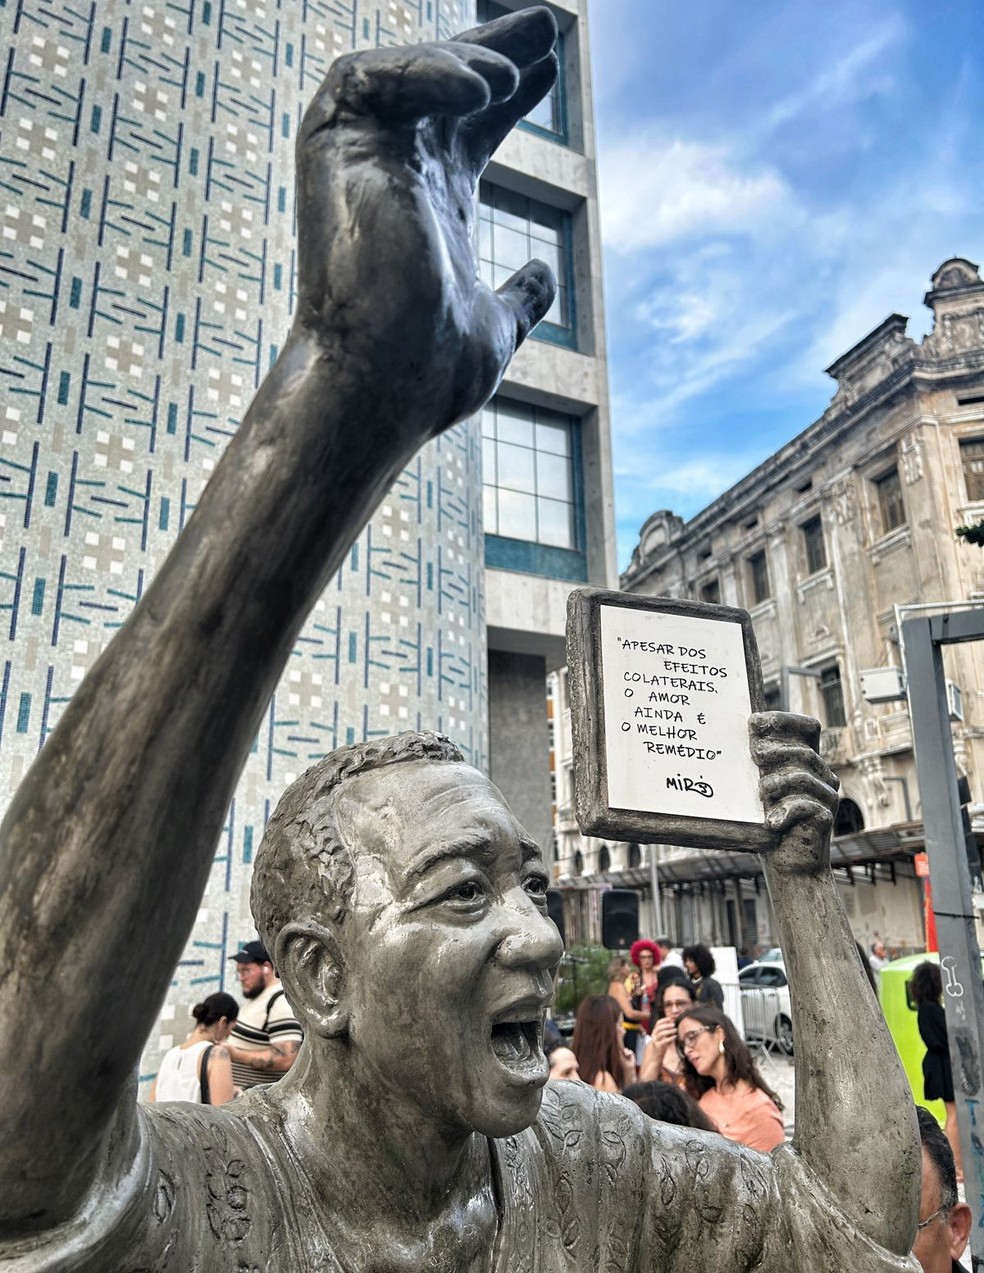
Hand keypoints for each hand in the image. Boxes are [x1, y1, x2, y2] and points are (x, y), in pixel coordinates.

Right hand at [293, 7, 557, 441]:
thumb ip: (520, 298)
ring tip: (510, 76)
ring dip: (458, 58)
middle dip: (490, 51)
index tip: (545, 72)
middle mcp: (393, 176)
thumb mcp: (497, 324)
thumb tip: (544, 274)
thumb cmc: (430, 371)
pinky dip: (422, 71)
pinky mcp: (330, 151)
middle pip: (440, 90)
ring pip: (401, 73)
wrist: (387, 384)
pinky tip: (479, 90)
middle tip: (543, 29)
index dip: (505, 97)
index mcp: (430, 206)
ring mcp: (360, 161)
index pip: (466, 131)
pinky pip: (365, 77)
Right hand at [650, 1017, 676, 1051]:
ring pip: (661, 1033)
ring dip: (669, 1031)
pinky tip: (675, 1037)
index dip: (664, 1020)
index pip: (658, 1023)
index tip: (670, 1018)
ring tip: (675, 1030)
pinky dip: (670, 1038)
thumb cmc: (661, 1046)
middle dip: (667, 1025)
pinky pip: (664, 1041)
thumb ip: (666, 1032)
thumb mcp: (663, 1037)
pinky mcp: (658, 1046)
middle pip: (659, 1027)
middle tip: (674, 1024)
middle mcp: (654, 1035)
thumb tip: (673, 1025)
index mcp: (655, 1032)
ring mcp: (655, 1040)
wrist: (655, 1056)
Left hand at [750, 711, 838, 874]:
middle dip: (774, 750)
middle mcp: (822, 775)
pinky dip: (784, 811)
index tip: (756, 721)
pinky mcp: (826, 817)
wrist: (789, 866)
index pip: (808, 728)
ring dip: (775, 783)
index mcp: (808, 763)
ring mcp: (827, 796)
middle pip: (803, 750)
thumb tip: (742, 740)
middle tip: (754, 756)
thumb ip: (759, 767)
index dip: (785, 720)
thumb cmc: (769, 825)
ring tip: (761, 795)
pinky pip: (805, 805)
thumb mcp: (761, 791)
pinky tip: (771, 822)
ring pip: (802, 776)